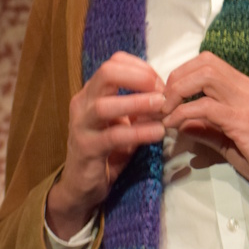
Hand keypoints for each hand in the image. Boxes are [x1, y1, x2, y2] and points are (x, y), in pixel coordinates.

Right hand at [46, 52, 165, 238]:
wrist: (82, 186)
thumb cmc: (107, 150)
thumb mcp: (124, 122)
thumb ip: (140, 106)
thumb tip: (167, 93)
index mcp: (92, 92)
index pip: (114, 62)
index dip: (141, 68)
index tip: (161, 82)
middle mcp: (83, 103)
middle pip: (107, 73)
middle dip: (138, 77)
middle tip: (162, 90)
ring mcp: (81, 125)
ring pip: (105, 105)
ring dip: (137, 103)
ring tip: (161, 106)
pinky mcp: (86, 148)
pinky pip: (113, 137)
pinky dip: (137, 132)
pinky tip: (157, 132)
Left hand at [161, 52, 248, 210]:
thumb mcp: (232, 141)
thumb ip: (208, 129)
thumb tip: (182, 123)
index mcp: (247, 89)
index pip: (210, 62)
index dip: (183, 72)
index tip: (168, 94)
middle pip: (205, 63)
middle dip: (176, 78)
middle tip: (163, 101)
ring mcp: (248, 103)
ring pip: (205, 77)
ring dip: (178, 91)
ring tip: (165, 111)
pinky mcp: (244, 122)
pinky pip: (206, 107)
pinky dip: (183, 113)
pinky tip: (174, 125)